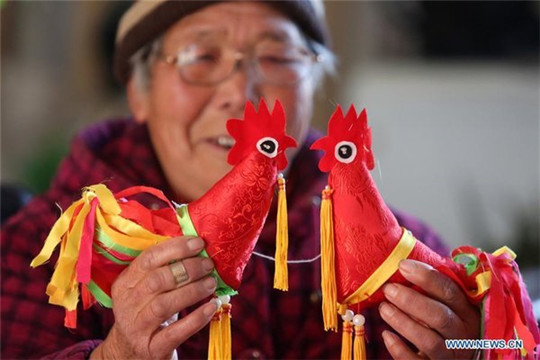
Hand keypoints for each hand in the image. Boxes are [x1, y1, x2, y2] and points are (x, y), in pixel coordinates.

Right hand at [90, 236, 218, 359]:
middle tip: (208, 265)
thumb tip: (197, 248)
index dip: (175, 248)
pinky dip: (196, 319)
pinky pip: (175, 333)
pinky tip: (211, 307)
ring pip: (164, 304)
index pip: (148, 259)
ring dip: (192, 290)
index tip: (198, 243)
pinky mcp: (152, 348)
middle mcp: (127, 304)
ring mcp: (138, 328)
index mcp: (125, 283)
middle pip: (157, 280)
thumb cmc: (146, 312)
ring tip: (211, 283)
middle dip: (187, 268)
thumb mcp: (146, 290)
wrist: (129, 353)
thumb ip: (164, 270)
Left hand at [379, 259, 479, 358]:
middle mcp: (463, 334)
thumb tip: (403, 263)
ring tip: (384, 308)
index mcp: (467, 311)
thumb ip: (431, 288)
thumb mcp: (445, 303)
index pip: (449, 291)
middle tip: (388, 289)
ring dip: (403, 323)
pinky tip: (386, 335)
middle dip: (411, 300)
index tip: (402, 265)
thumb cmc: (443, 322)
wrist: (454, 356)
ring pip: (429, 341)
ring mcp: (451, 354)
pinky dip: (399, 349)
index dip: (426, 277)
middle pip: (439, 316)